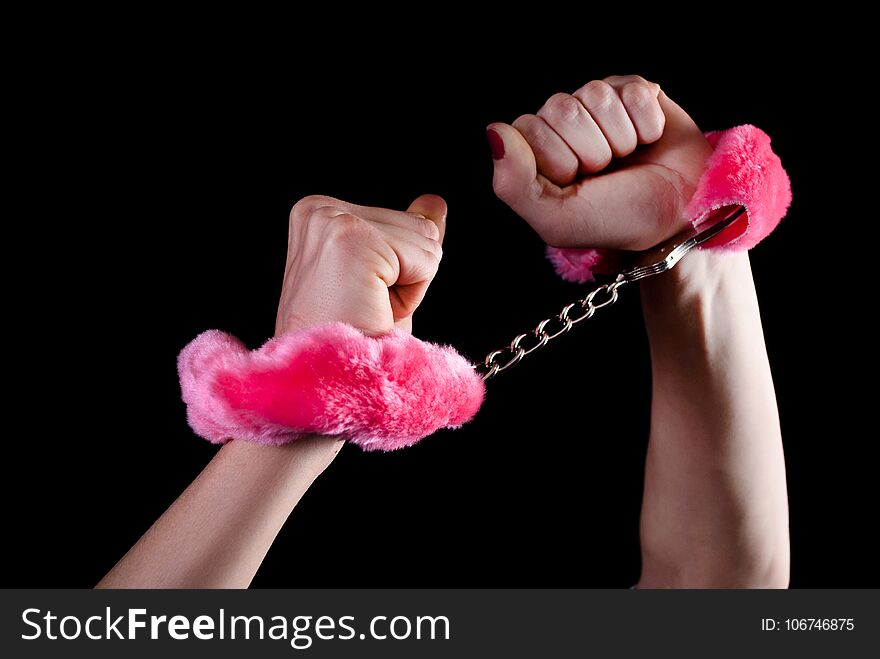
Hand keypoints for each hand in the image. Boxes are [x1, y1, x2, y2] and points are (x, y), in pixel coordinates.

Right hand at [275, 194, 445, 335]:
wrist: (327, 385)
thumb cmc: (351, 342)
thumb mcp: (386, 282)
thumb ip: (407, 237)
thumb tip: (435, 203)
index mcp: (319, 214)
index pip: (405, 221)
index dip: (399, 272)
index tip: (361, 299)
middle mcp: (318, 210)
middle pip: (419, 224)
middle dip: (407, 276)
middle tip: (364, 308)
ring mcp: (331, 220)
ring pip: (427, 238)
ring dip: (410, 287)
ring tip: (366, 310)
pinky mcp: (351, 239)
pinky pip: (426, 257)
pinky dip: (413, 293)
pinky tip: (372, 308)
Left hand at [487, 75, 712, 250]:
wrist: (678, 217)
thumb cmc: (616, 220)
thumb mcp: (557, 219)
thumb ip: (514, 183)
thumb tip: (494, 130)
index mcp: (534, 151)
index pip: (528, 129)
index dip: (559, 162)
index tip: (577, 186)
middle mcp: (561, 121)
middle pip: (561, 108)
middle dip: (590, 151)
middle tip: (605, 174)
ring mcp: (597, 104)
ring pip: (596, 96)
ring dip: (620, 138)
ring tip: (627, 159)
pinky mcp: (635, 91)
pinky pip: (634, 91)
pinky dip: (648, 124)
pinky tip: (649, 141)